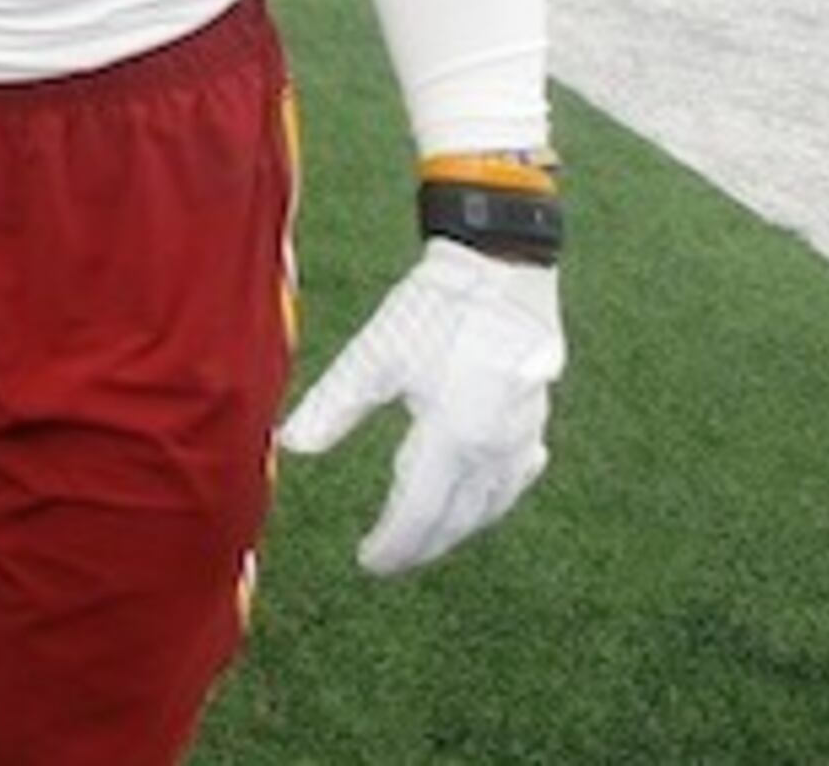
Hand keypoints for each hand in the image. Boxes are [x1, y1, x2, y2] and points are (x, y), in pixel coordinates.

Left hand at [277, 239, 564, 574]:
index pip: (420, 513)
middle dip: (423, 543)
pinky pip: (516, 477)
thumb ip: (334, 405)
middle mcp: (495, 447)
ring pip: (492, 503)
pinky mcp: (537, 416)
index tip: (368, 561)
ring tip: (426, 536)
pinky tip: (481, 496)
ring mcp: (523, 435)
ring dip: (458, 526)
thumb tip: (292, 446)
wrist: (501, 267)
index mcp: (453, 437)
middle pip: (458, 517)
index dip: (393, 543)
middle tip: (391, 559)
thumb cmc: (434, 308)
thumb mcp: (374, 355)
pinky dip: (492, 497)